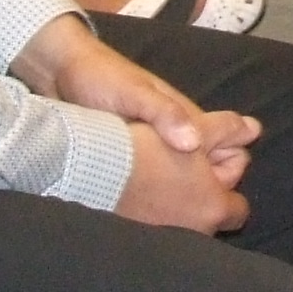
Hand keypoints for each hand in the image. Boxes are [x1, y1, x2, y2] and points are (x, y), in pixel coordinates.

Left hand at [23, 18, 257, 232]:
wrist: (59, 71)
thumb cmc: (101, 78)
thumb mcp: (134, 94)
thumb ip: (166, 114)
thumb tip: (195, 146)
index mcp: (187, 119)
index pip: (232, 150)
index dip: (231, 171)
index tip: (211, 190)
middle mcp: (177, 137)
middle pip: (213, 171)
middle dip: (210, 189)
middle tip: (188, 211)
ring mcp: (154, 149)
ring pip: (184, 179)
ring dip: (181, 196)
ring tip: (167, 220)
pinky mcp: (131, 160)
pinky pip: (157, 182)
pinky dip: (157, 195)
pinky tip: (144, 214)